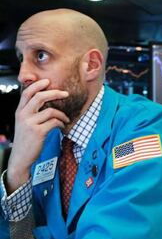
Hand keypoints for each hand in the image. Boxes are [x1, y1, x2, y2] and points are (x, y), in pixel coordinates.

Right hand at [6, 79, 69, 193]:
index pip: (27, 93)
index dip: (37, 85)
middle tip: (65, 94)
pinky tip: (62, 126)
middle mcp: (23, 115)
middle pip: (39, 97)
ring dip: (62, 114)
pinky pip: (54, 122)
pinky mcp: (38, 132)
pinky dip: (61, 123)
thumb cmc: (26, 140)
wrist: (21, 157)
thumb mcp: (24, 124)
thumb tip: (45, 102)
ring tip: (66, 119)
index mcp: (19, 111)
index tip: (48, 81)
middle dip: (54, 93)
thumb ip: (30, 112)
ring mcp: (30, 123)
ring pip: (50, 111)